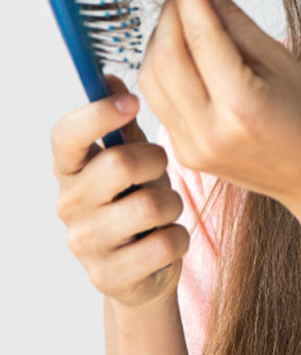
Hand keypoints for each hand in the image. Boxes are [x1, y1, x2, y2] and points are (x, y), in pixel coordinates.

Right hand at [51, 76, 189, 308]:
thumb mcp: (132, 155)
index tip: (133, 102)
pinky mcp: (108, 277)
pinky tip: (166, 240)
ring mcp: (84, 243)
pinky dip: (178, 238)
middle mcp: (68, 203)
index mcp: (70, 167)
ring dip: (172, 203)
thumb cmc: (137, 198)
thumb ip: (121, 121)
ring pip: (150, 205)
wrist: (142, 268)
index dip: (98, 114)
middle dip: (156, 162)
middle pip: (120, 164)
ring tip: (164, 209)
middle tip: (160, 170)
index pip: (66, 135)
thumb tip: (109, 77)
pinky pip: (165, 243)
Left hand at [137, 0, 300, 216]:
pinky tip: (184, 51)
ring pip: (152, 78)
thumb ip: (235, 23)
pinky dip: (164, 67)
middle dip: (170, 14)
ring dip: (161, 39)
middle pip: (165, 58)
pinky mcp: (184, 152)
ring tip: (186, 18)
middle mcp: (208, 132)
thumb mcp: (283, 61)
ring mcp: (191, 147)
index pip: (201, 38)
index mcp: (241, 107)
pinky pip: (158, 99)